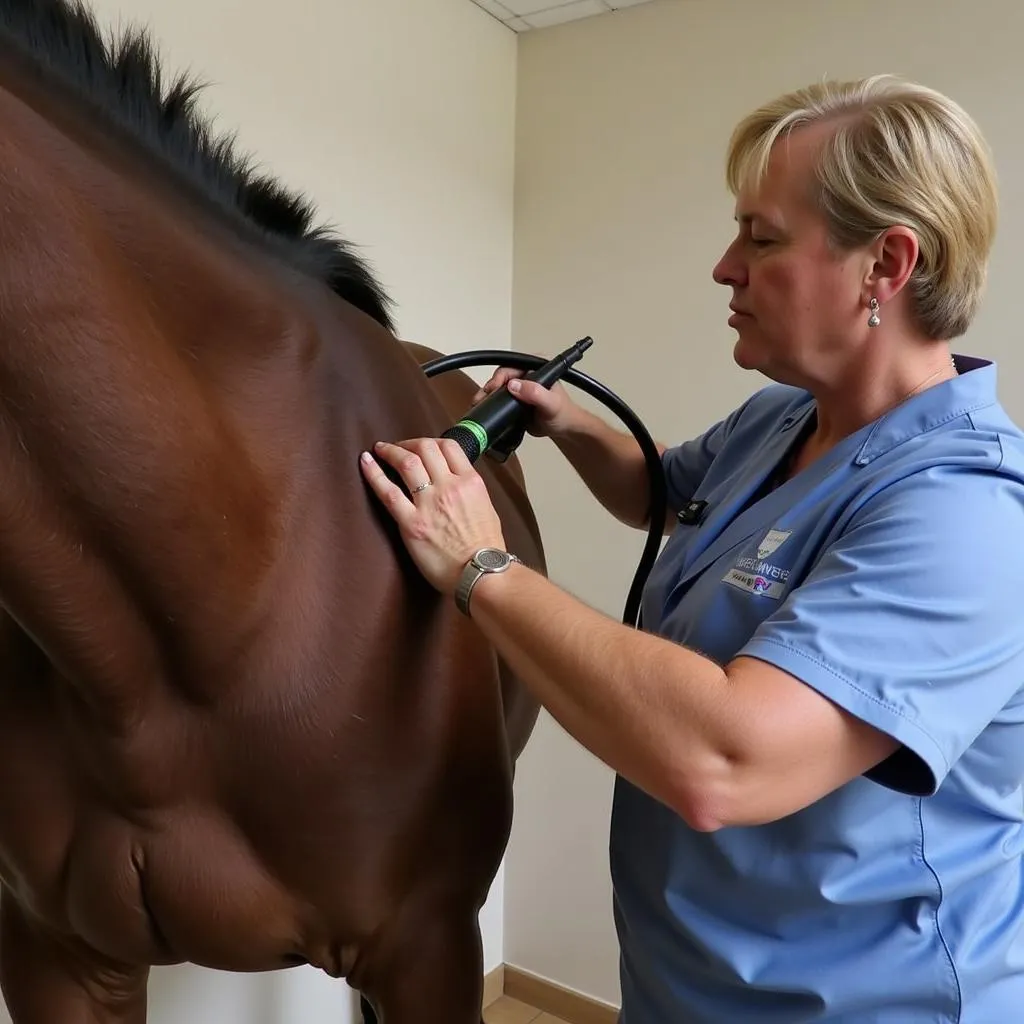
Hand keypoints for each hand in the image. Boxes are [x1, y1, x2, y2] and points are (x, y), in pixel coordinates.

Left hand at [359, 438, 505, 593]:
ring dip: (391, 451)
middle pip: (425, 448)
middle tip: (397, 447)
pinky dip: (374, 473)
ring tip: (380, 449)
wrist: (482, 573)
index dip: (430, 441)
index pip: (449, 446)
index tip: (421, 446)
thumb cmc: (487, 549)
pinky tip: (366, 462)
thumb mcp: (487, 509)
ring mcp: (429, 503)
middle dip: (408, 443)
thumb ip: (470, 492)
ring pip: (406, 463)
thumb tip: (456, 484)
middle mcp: (450, 486)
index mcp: (470, 482)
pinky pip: (388, 492)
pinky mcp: (412, 523)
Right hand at [471, 366, 576, 437]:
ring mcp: (519, 386)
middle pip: (502, 375)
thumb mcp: (551, 403)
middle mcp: (526, 373)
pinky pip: (499, 398)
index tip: (492, 388)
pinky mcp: (514, 399)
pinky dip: (490, 403)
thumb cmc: (562, 414)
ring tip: (477, 404)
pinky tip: (483, 409)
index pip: (513, 365)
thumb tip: (512, 385)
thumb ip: (535, 393)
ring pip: (498, 386)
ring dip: (487, 395)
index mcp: (537, 366)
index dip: (500, 375)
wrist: (563, 429)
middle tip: (481, 399)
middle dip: (489, 386)